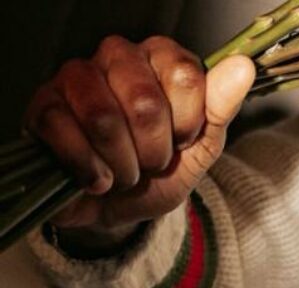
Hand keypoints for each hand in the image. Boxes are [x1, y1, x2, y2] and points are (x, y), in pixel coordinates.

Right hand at [24, 35, 254, 234]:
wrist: (122, 209)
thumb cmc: (163, 171)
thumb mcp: (203, 146)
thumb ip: (223, 106)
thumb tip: (242, 67)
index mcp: (162, 57)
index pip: (185, 75)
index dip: (188, 123)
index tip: (183, 141)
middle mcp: (118, 56)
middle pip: (144, 100)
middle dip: (154, 149)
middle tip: (152, 161)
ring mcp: (76, 77)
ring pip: (103, 118)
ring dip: (122, 163)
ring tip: (125, 171)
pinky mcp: (43, 105)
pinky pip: (65, 134)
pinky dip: (90, 170)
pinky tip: (97, 179)